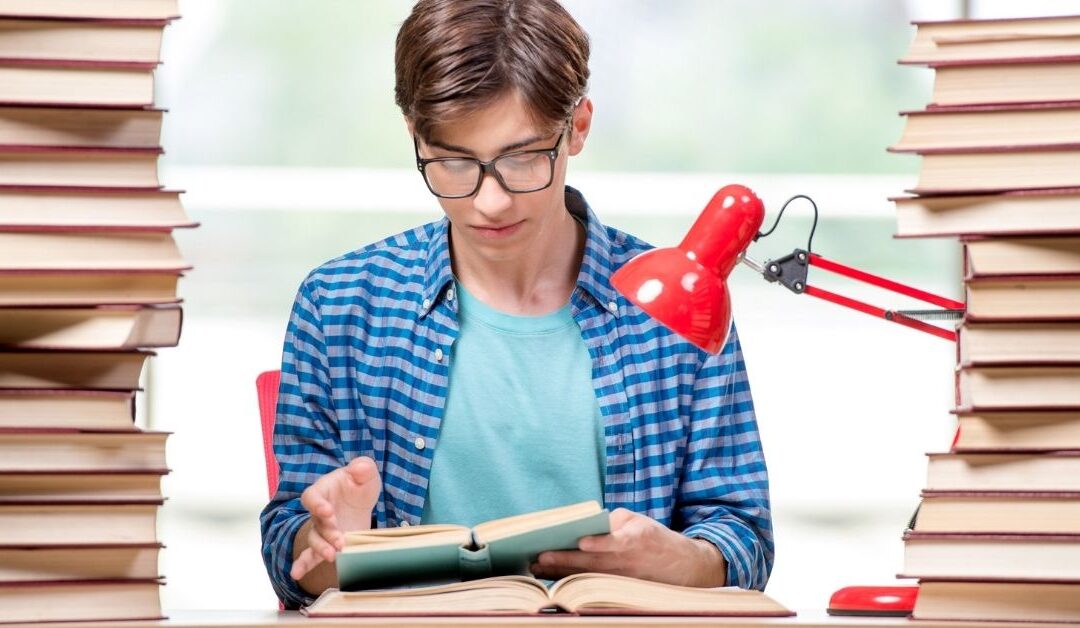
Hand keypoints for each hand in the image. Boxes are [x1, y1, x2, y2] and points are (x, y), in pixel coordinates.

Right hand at [290, 457, 381, 581]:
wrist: (358, 501)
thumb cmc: (358, 485)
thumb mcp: (365, 474)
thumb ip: (363, 467)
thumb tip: (360, 467)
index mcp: (322, 491)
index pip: (311, 497)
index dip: (316, 504)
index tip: (327, 511)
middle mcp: (317, 512)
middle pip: (316, 522)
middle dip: (327, 532)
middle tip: (340, 540)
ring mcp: (321, 530)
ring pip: (315, 540)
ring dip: (321, 548)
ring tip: (333, 555)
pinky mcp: (327, 544)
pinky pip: (310, 556)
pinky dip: (302, 565)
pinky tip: (295, 574)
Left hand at [530, 508, 726, 586]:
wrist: (683, 567)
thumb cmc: (653, 538)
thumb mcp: (637, 520)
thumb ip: (612, 521)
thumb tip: (584, 528)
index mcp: (634, 539)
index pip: (614, 542)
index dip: (598, 544)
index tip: (580, 543)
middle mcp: (628, 563)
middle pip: (591, 563)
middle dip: (564, 562)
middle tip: (538, 559)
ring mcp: (623, 580)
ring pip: (587, 577)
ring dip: (561, 574)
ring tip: (537, 569)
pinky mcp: (620, 590)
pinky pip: (592, 585)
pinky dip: (573, 582)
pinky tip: (554, 579)